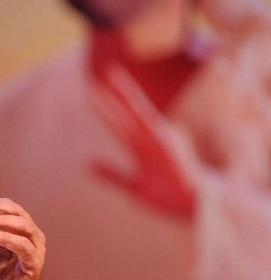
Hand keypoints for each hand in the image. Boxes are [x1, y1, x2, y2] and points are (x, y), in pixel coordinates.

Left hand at [90, 64, 196, 219]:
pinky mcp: (168, 151)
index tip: (93, 92)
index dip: (108, 107)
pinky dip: (142, 119)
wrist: (193, 206)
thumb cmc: (167, 196)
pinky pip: (153, 133)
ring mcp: (159, 144)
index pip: (122, 123)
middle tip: (105, 73)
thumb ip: (111, 175)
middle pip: (130, 113)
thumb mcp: (132, 186)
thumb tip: (86, 164)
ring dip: (126, 99)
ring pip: (138, 117)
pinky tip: (132, 107)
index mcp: (142, 148)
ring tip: (114, 82)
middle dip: (117, 94)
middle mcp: (150, 141)